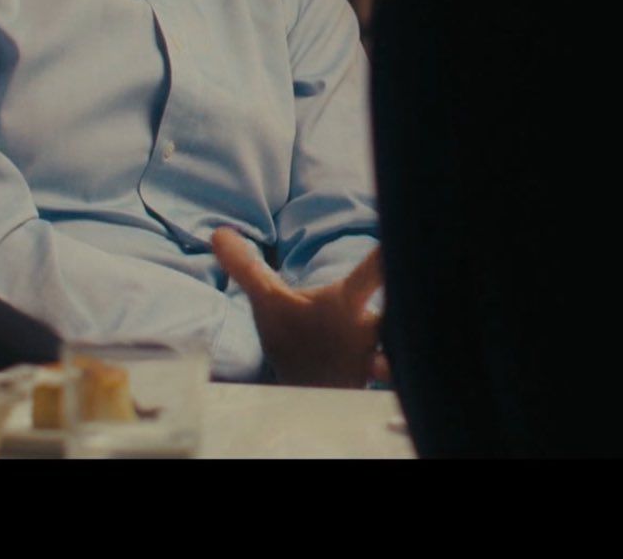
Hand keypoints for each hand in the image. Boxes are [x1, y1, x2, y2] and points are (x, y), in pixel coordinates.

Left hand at [213, 229, 387, 387]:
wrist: (307, 384)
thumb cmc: (296, 334)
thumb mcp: (269, 303)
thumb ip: (247, 268)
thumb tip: (217, 232)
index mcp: (347, 301)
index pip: (369, 274)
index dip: (385, 259)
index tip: (398, 241)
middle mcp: (367, 328)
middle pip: (395, 314)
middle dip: (403, 307)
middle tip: (406, 298)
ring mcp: (372, 360)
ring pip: (395, 356)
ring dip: (389, 362)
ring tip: (379, 366)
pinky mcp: (368, 390)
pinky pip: (387, 391)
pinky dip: (385, 390)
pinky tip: (375, 386)